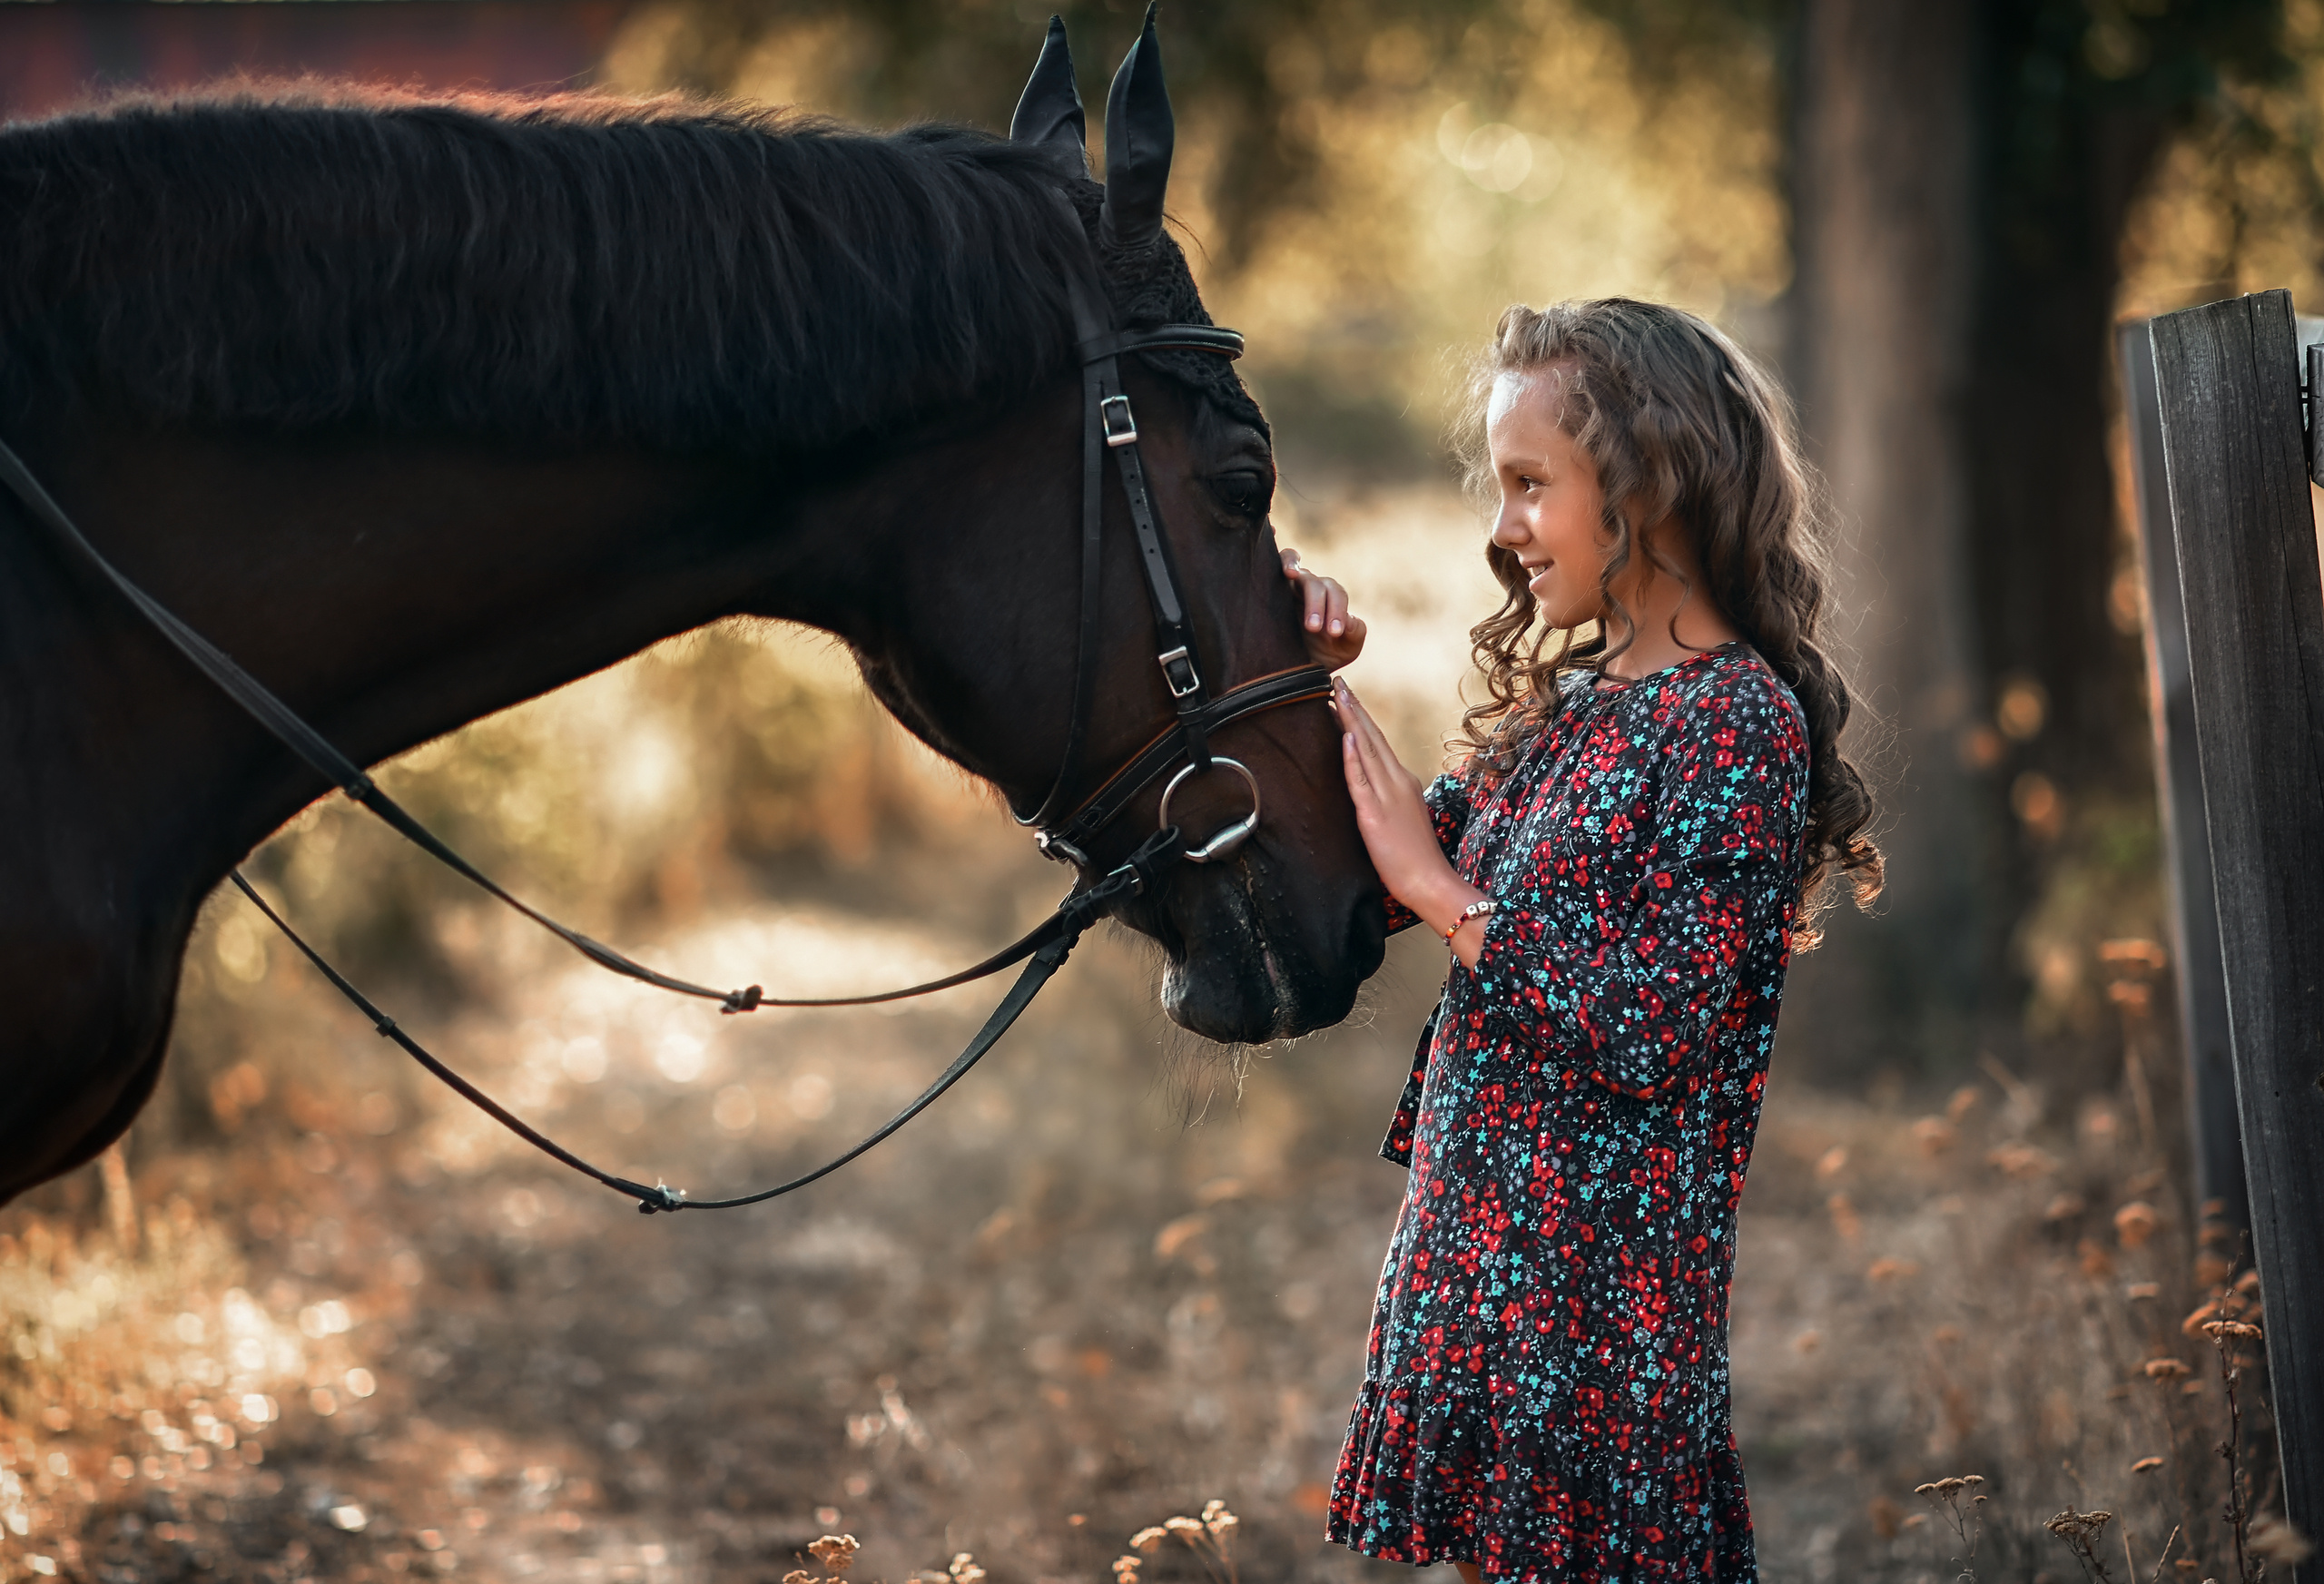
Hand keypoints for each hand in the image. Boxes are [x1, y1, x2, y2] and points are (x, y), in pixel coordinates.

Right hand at [1281, 546, 1365, 669]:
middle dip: (1317, 605)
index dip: (1338, 610)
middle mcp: (1310, 587)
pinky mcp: (1269, 588)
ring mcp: (1289, 586)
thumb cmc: (1322, 654)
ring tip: (1292, 579)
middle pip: (1317, 584)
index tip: (1335, 633)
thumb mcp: (1345, 648)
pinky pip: (1275, 562)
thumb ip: (1355, 633)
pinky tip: (1284, 560)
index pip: (1336, 594)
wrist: (1295, 667)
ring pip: (1297, 571)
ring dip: (1295, 574)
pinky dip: (1285, 560)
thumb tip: (1349, 621)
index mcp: (1330, 598)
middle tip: (1314, 629)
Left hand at [1335, 678, 1487, 962]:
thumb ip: (1390, 797)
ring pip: (1366, 750)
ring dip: (1351, 721)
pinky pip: (1361, 780)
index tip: (1347, 696)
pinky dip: (1353, 756)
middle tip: (1337, 682)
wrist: (1430, 881)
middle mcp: (1396, 781)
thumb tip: (1375, 787)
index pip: (1378, 742)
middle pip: (1372, 737)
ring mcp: (1387, 795)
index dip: (1361, 718)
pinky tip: (1347, 736)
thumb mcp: (1404, 817)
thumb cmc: (1416, 857)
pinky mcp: (1375, 814)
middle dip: (1354, 708)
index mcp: (1402, 781)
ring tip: (1336, 696)